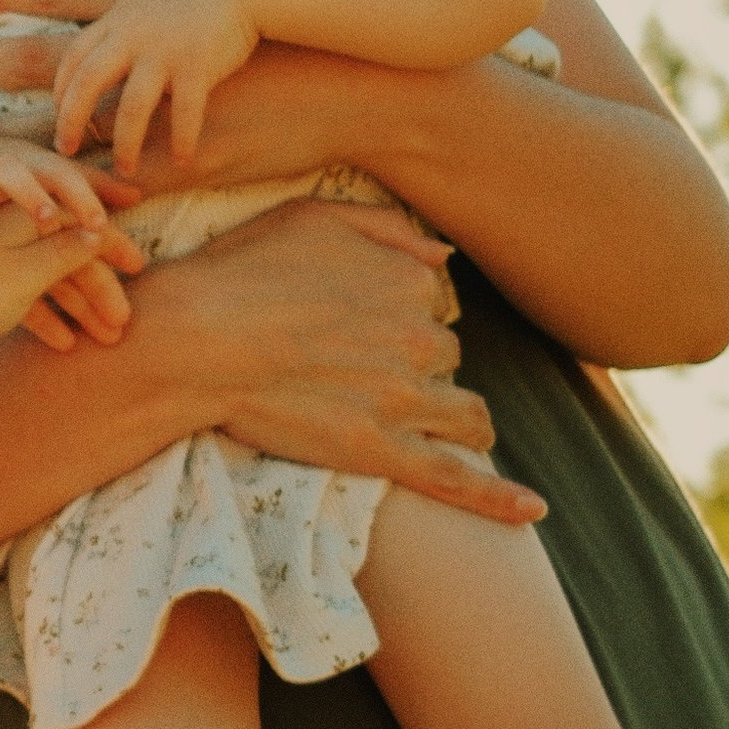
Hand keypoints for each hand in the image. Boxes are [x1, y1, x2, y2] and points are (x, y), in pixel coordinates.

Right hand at [0, 135, 113, 287]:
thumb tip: (138, 195)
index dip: (83, 196)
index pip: (64, 176)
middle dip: (31, 197)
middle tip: (46, 217)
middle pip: (16, 179)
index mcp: (33, 165)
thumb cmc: (19, 181)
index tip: (102, 222)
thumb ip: (92, 188)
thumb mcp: (52, 181)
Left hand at [0, 208, 144, 367]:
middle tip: (123, 322)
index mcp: (18, 216)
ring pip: (47, 278)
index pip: (74, 221)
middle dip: (97, 288)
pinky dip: (43, 317)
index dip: (109, 244)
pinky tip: (64, 344)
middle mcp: (8, 231)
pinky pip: (24, 296)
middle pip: (65, 253)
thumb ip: (63, 253)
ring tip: (106, 340)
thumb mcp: (25, 275)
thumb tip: (98, 232)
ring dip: (76, 308)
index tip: (138, 267)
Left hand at [52, 0, 259, 172]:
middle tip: (66, 150)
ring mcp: (165, 51)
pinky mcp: (198, 65)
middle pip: (87, 83)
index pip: (74, 57)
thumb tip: (104, 47)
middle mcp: (133, 36)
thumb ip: (125, 25)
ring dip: (125, 144)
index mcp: (118, 20)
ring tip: (125, 169)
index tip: (60, 113)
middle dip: (71, 121)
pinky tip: (183, 160)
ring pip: (131, 108)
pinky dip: (182, 140)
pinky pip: (184, 113)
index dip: (61, 89)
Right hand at [163, 196, 544, 524]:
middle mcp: (420, 337)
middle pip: (446, 358)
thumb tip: (446, 254)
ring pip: (466, 416)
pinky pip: (455, 481)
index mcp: (410, 280)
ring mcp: (405, 398)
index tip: (363, 322)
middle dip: (421, 367)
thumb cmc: (240, 270)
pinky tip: (532, 512)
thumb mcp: (312, 216)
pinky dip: (499, 499)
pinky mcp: (382, 450)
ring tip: (442, 429)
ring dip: (460, 420)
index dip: (400, 315)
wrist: (195, 339)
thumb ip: (388, 227)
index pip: (433, 303)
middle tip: (365, 372)